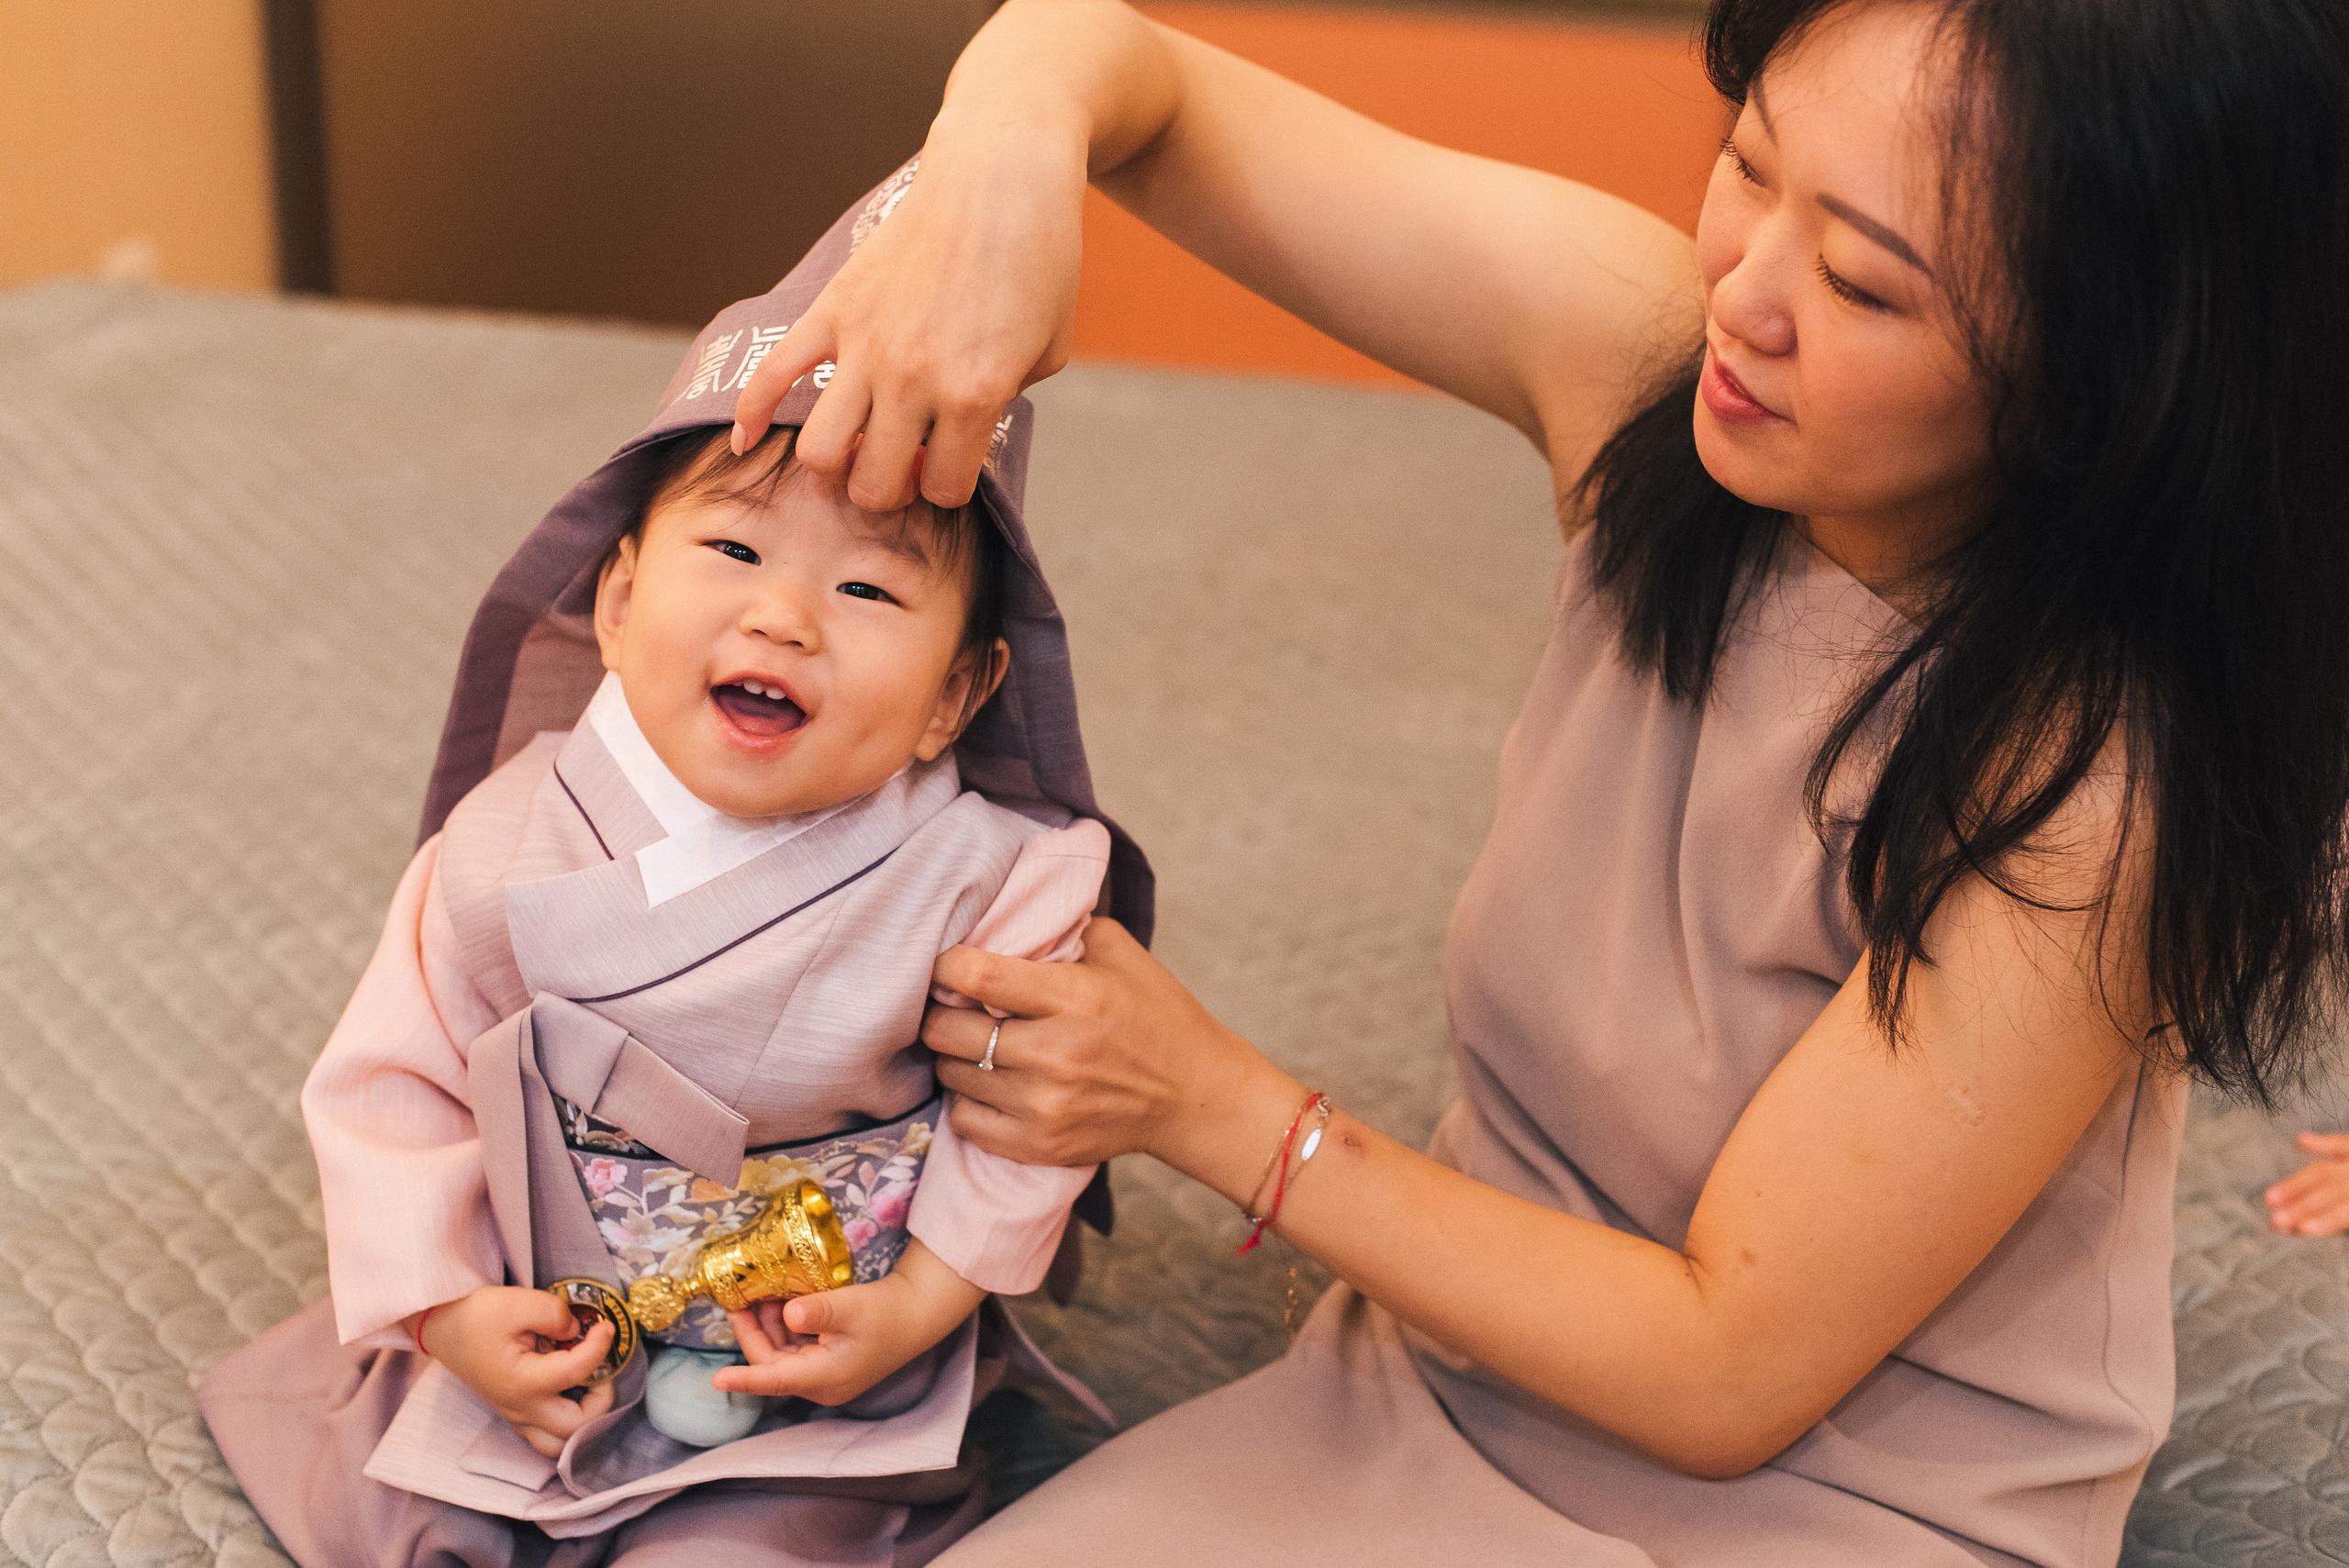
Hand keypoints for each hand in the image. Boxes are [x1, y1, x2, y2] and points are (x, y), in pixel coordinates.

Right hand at [415, 1287, 615, 1456]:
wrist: (443, 1328)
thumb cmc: (477, 1317)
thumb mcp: (517, 1302)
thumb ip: (554, 1314)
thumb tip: (576, 1331)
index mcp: (524, 1382)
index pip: (578, 1371)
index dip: (600, 1346)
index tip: (605, 1326)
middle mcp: (521, 1408)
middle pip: (575, 1429)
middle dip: (600, 1400)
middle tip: (602, 1369)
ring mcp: (516, 1415)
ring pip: (558, 1443)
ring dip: (582, 1420)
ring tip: (588, 1386)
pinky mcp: (512, 1413)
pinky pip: (544, 1435)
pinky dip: (564, 1421)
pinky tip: (569, 1392)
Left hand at [712, 1240, 984, 1405]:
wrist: (917, 1314)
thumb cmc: (886, 1312)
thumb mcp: (850, 1307)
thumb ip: (817, 1311)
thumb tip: (788, 1313)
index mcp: (823, 1377)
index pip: (774, 1380)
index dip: (744, 1379)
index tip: (717, 1380)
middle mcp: (820, 1384)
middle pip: (772, 1364)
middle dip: (753, 1332)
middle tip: (740, 1300)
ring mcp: (824, 1375)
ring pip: (781, 1356)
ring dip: (768, 1328)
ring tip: (761, 1296)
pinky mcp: (828, 1363)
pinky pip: (795, 1350)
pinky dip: (783, 1329)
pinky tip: (782, 1304)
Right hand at [729, 111, 1087, 512]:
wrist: (1001, 176)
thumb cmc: (1039, 261)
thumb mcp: (1049, 351)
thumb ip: (1005, 405)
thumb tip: (954, 434)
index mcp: (974, 396)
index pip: (941, 489)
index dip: (946, 485)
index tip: (950, 460)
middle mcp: (913, 379)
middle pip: (871, 484)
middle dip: (888, 487)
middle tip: (900, 459)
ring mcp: (865, 345)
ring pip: (817, 449)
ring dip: (835, 463)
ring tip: (853, 444)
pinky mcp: (832, 309)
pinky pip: (770, 375)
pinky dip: (749, 415)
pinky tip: (744, 440)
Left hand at [923, 919, 1296, 1198]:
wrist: (1194, 1097)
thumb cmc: (1157, 1018)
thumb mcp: (1123, 954)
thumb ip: (1066, 929)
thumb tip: (1008, 915)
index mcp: (1074, 998)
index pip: (977, 975)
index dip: (945, 966)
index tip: (946, 964)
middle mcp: (1055, 1054)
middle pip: (948, 1031)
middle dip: (941, 1013)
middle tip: (952, 1006)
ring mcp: (1044, 1105)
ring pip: (951, 1075)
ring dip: (954, 1056)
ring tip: (975, 1044)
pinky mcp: (1039, 1144)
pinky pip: (966, 1121)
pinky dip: (968, 1100)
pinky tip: (990, 1084)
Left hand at [2266, 1133, 2348, 1234]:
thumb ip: (2332, 1145)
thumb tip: (2300, 1141)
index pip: (2319, 1174)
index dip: (2294, 1185)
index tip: (2269, 1199)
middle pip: (2330, 1190)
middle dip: (2303, 1205)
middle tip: (2275, 1221)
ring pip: (2344, 1207)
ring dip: (2323, 1219)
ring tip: (2299, 1229)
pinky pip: (2348, 1214)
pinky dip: (2332, 1223)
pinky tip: (2315, 1230)